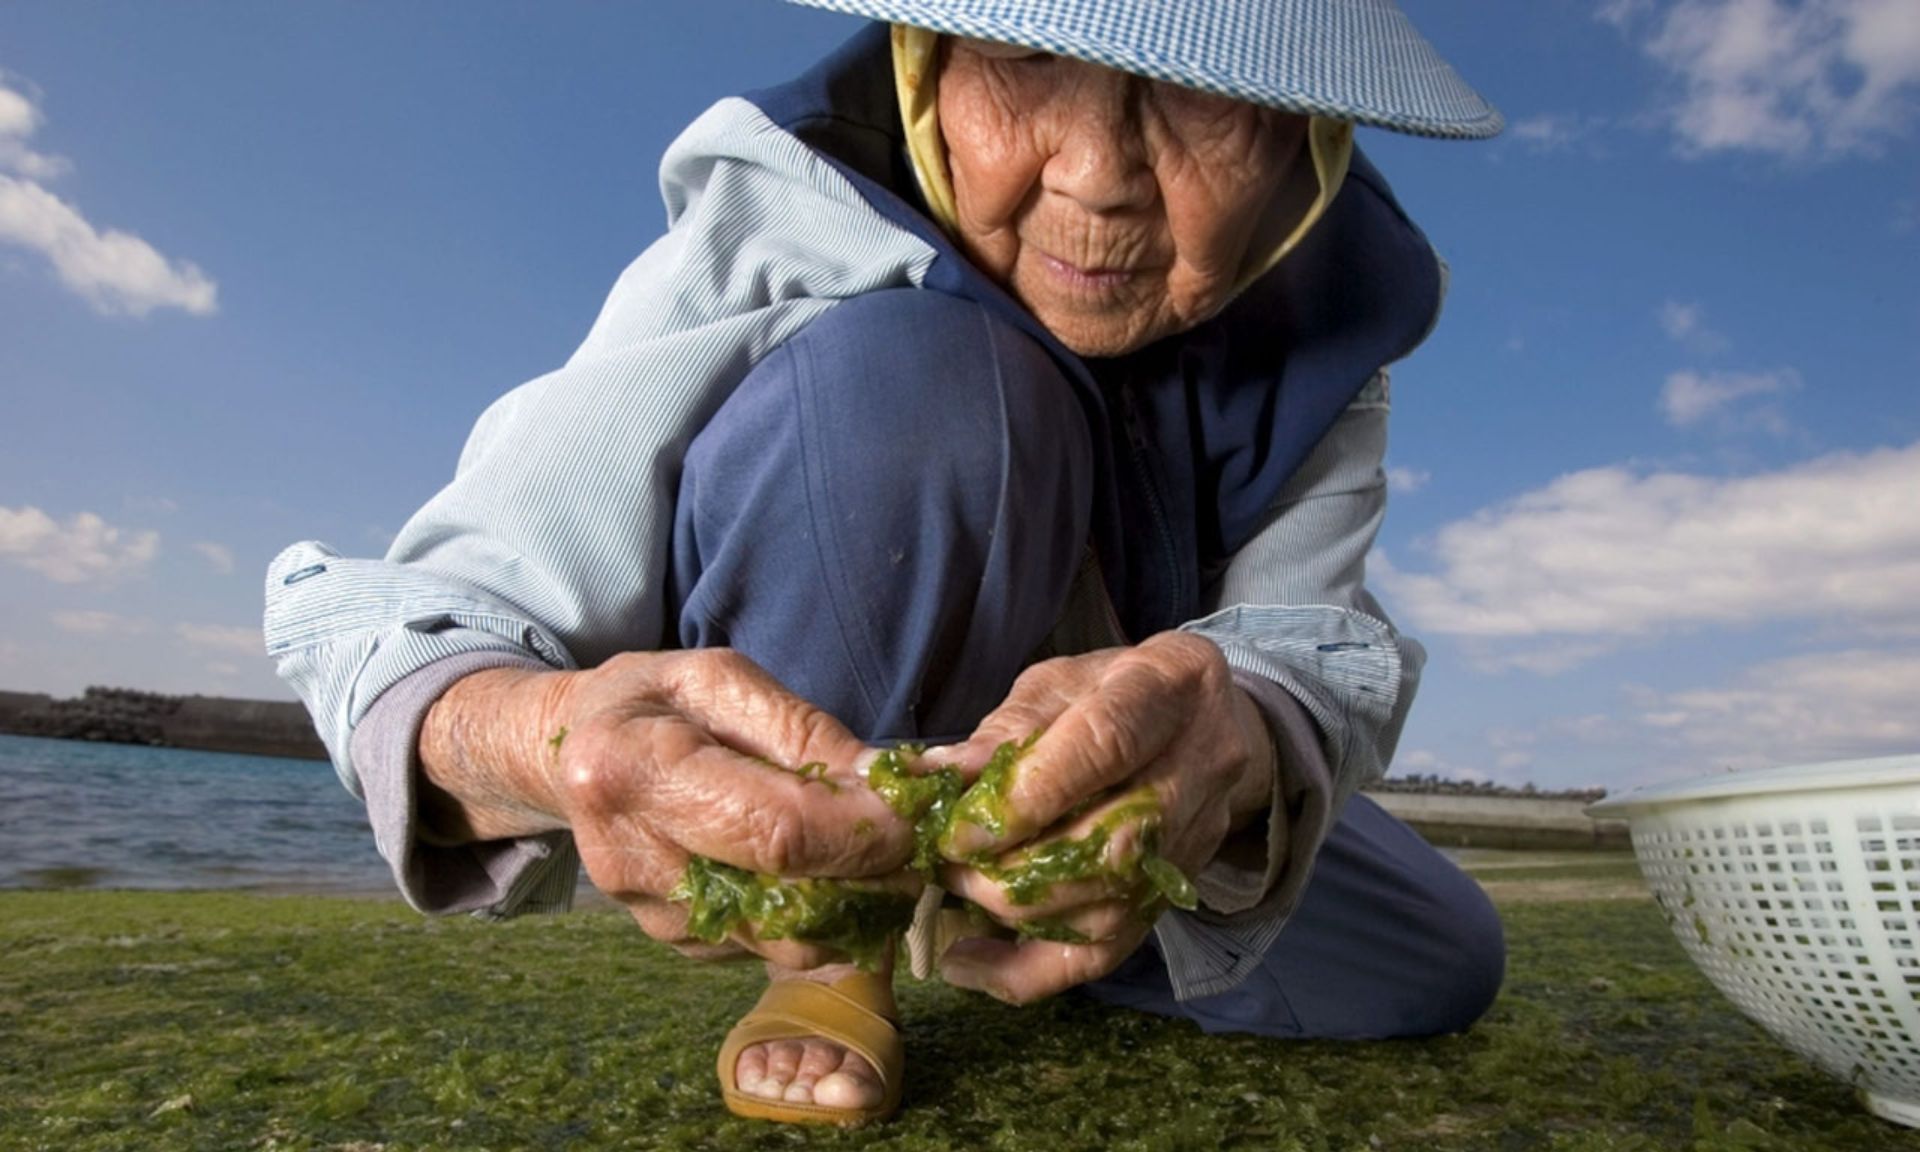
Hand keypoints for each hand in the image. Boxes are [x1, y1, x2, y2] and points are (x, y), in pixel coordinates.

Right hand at [419, 649, 915, 967]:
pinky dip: (812, 914)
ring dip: (850, 905)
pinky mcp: (675, 945)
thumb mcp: (721, 680)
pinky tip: (815, 867)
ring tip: (870, 850)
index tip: (916, 815)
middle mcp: (632, 860)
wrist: (569, 754)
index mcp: (633, 771)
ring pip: (788, 941)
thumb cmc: (653, 702)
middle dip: (870, 879)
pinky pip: (770, 945)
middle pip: (788, 904)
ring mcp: (650, 916)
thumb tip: (891, 784)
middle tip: (912, 841)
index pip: (775, 831)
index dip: (862, 832)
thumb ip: (804, 731)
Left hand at [931, 632, 1275, 1002]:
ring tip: (956, 891)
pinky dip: (1028, 971)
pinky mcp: (1173, 894)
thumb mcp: (1058, 684)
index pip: (1103, 747)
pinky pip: (1106, 953)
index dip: (1026, 797)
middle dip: (1012, 868)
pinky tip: (968, 962)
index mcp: (1168, 686)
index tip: (957, 829)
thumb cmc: (1113, 692)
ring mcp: (1194, 840)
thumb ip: (1004, 731)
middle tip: (945, 861)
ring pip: (1108, 908)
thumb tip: (935, 780)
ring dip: (1014, 913)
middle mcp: (1198, 769)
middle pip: (1110, 844)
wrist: (1202, 722)